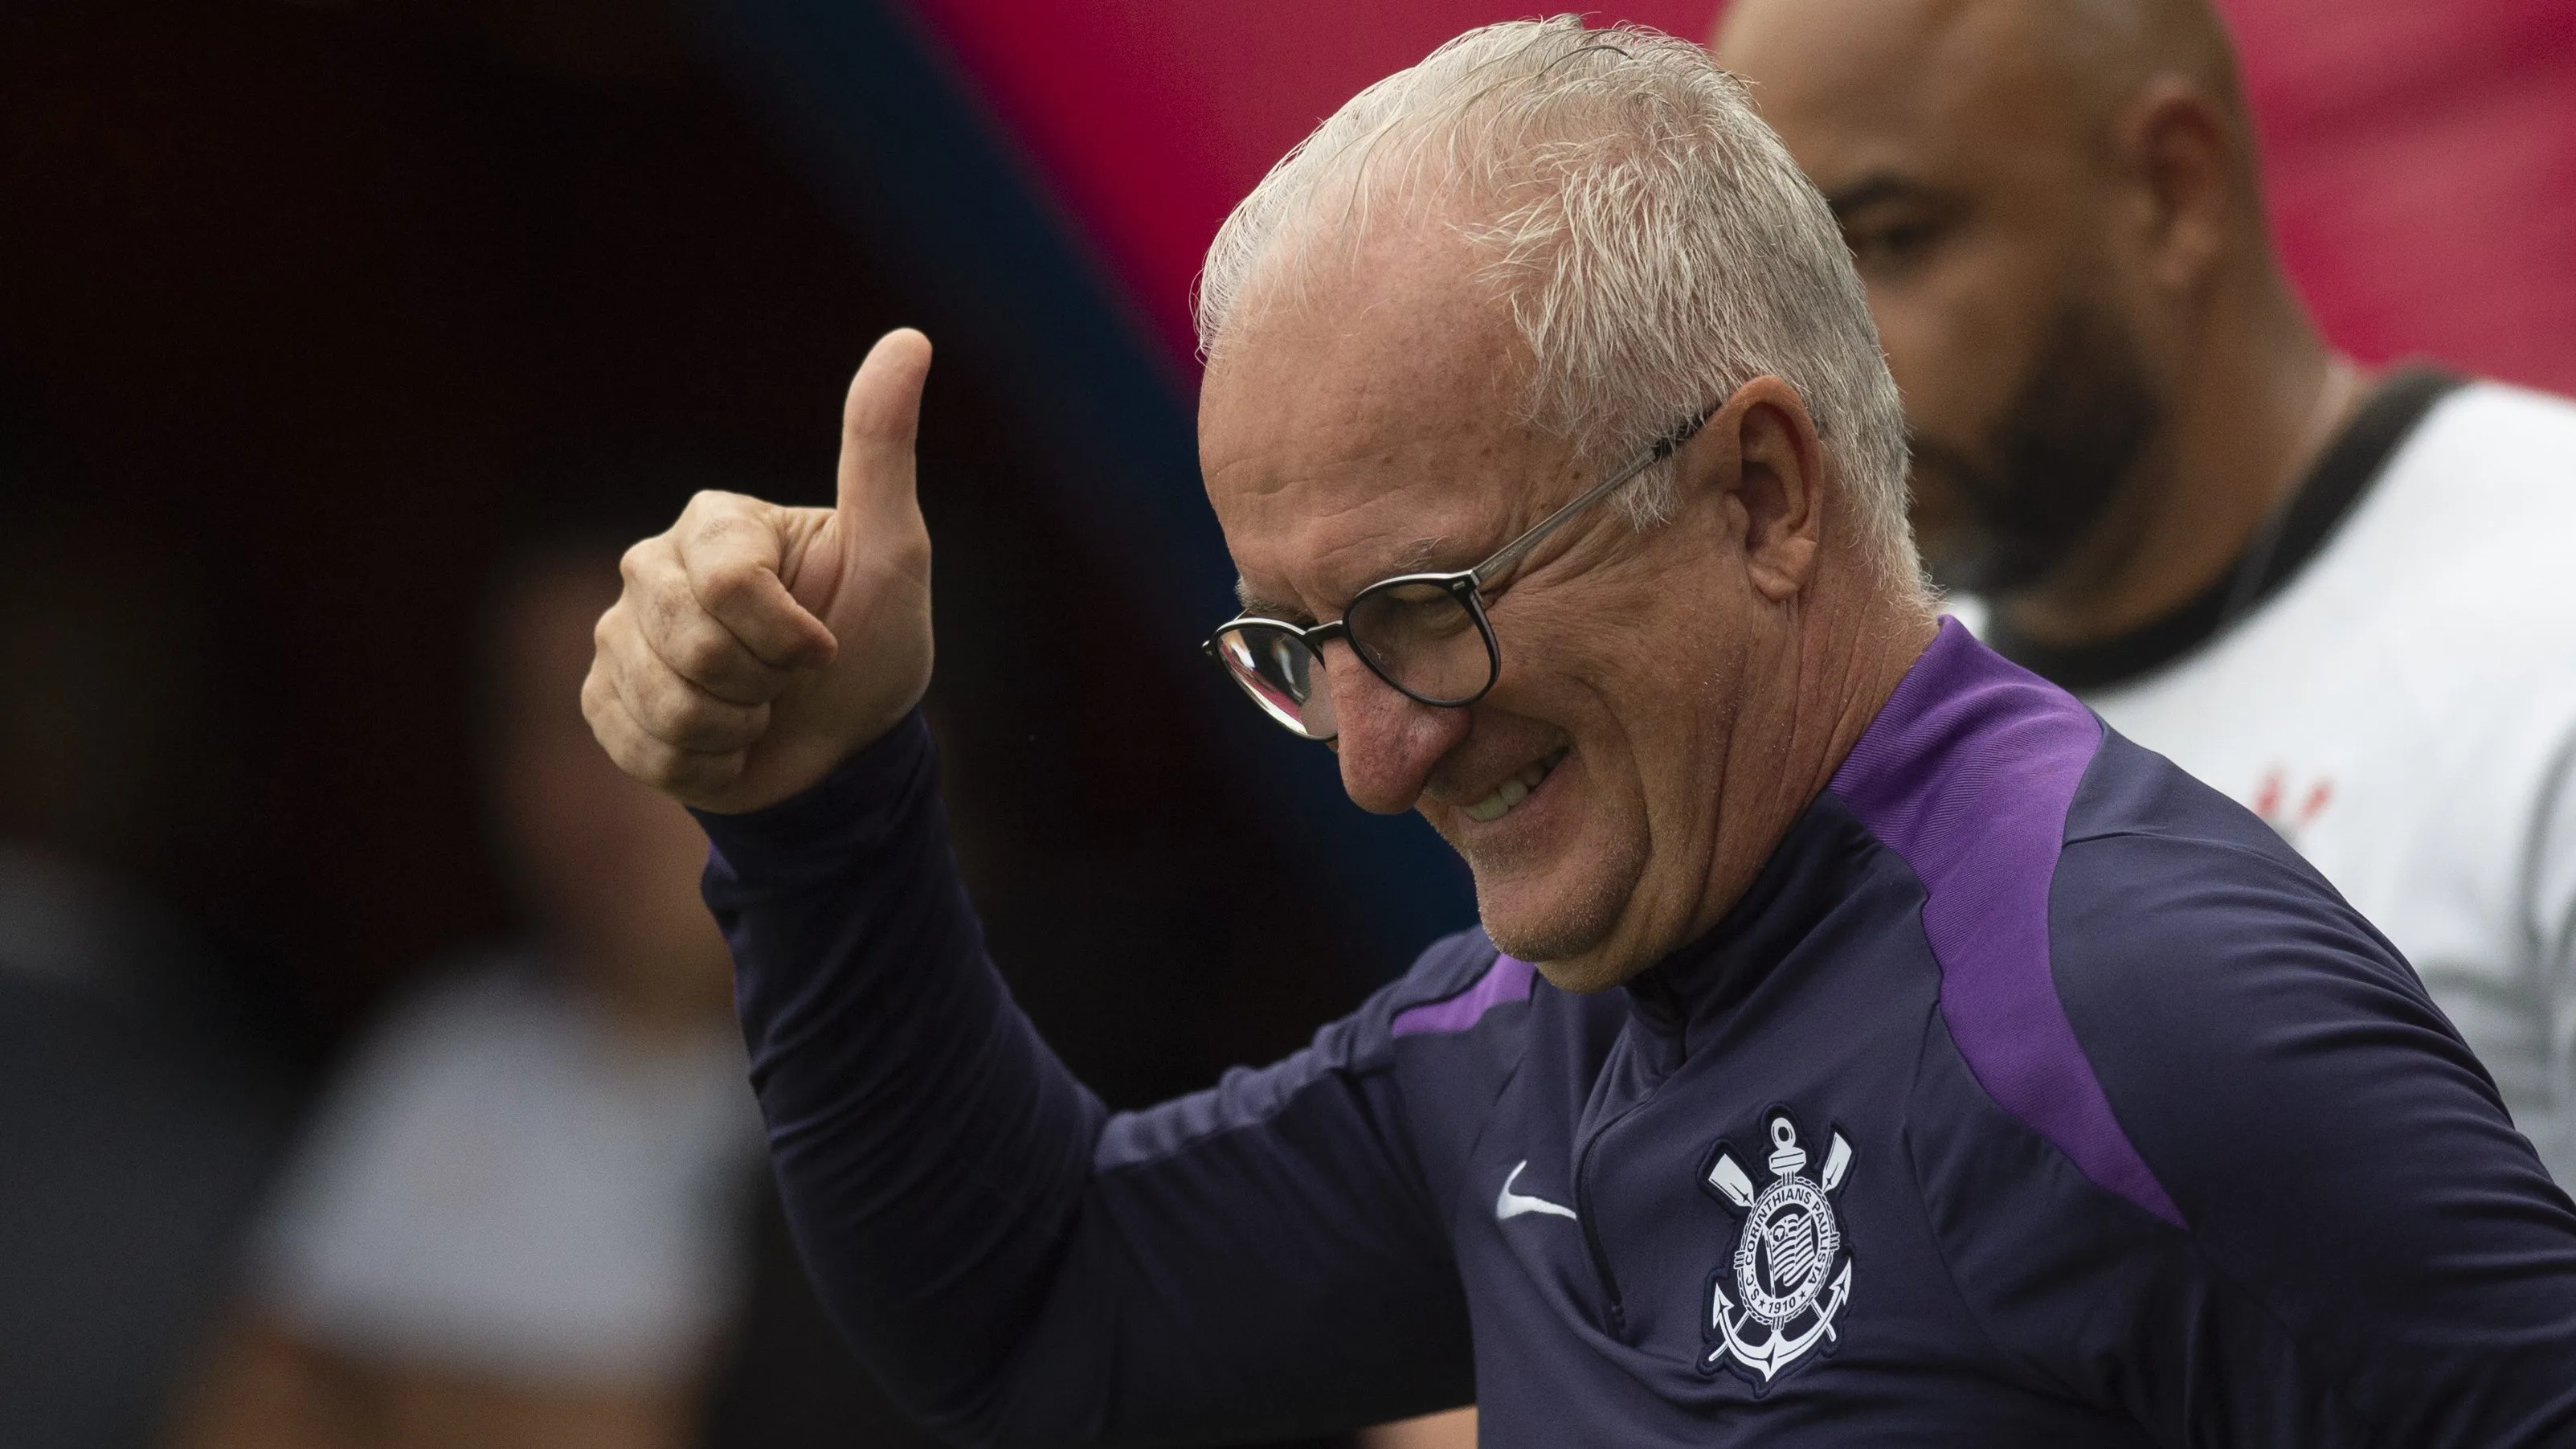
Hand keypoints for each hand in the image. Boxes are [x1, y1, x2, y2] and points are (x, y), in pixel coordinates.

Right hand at [584, 329, 934, 812]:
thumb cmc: (872, 641)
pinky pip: (644, 747)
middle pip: (692, 644)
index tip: (824, 643)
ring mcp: (618, 636)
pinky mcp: (602, 702)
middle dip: (763, 684)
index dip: (788, 636)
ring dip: (736, 729)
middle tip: (788, 679)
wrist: (843, 747)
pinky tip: (727, 744)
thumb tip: (910, 337)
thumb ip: (882, 449)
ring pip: (665, 703)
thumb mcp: (894, 550)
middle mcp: (650, 567)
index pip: (728, 584)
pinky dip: (704, 766)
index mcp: (714, 523)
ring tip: (759, 711)